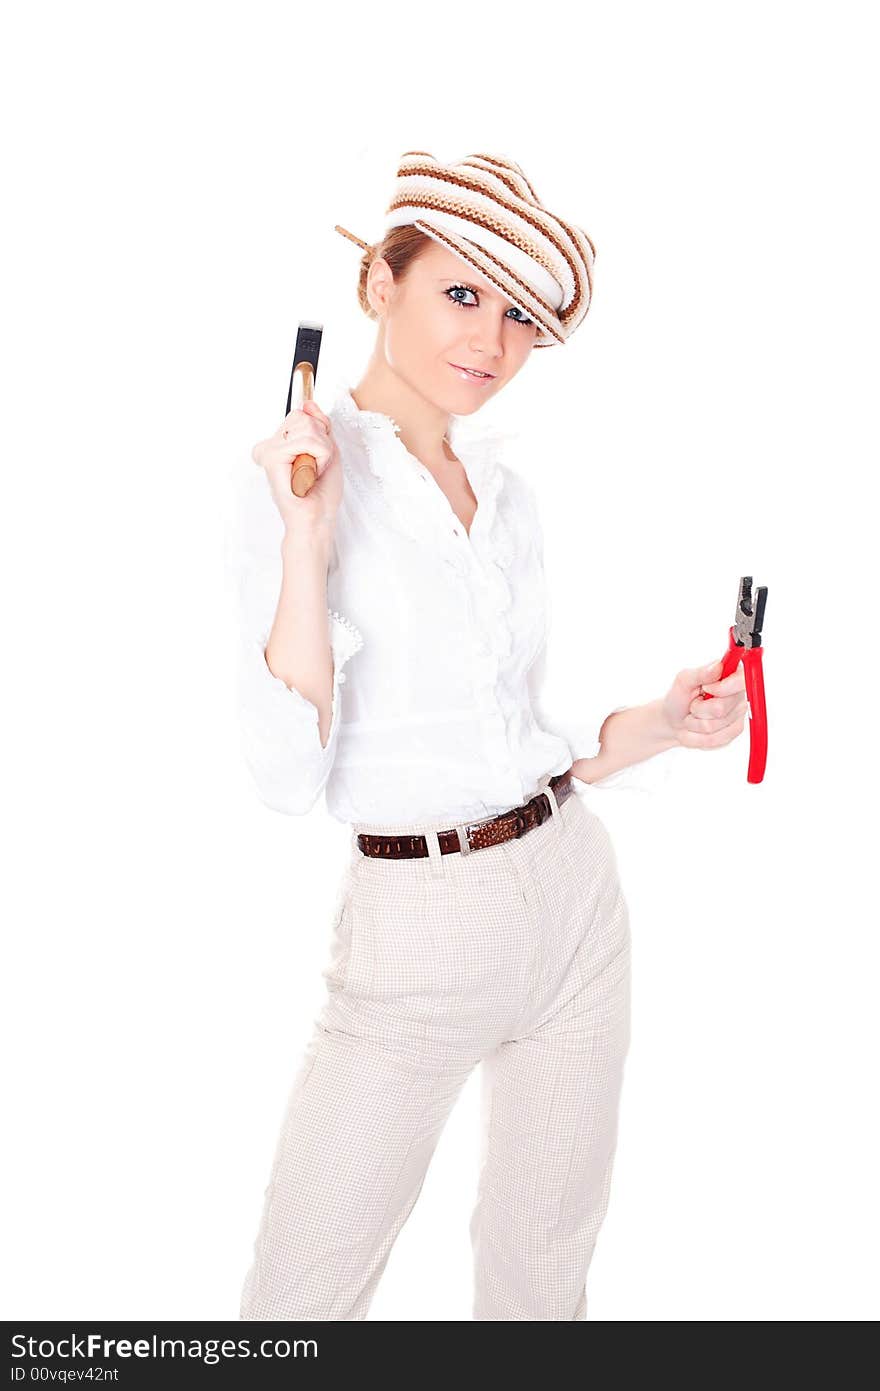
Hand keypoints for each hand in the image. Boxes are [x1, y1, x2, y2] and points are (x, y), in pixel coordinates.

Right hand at [251, 399, 341, 534]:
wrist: (318, 518)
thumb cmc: (322, 492)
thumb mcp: (328, 449)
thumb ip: (319, 424)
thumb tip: (308, 403)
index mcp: (281, 443)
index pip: (302, 415)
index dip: (321, 434)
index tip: (319, 458)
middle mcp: (270, 445)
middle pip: (304, 418)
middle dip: (322, 442)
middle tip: (316, 467)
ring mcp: (269, 450)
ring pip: (307, 427)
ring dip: (322, 452)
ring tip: (313, 473)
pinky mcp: (272, 457)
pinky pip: (307, 441)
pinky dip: (320, 458)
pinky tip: (310, 476)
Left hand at [659, 658, 747, 749]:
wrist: (673, 721)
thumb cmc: (679, 697)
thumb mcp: (684, 680)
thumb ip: (701, 672)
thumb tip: (718, 666)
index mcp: (731, 675)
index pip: (741, 681)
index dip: (723, 688)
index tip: (706, 688)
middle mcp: (739, 695)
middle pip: (721, 708)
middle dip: (699, 709)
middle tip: (693, 704)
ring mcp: (738, 716)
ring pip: (714, 726)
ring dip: (695, 723)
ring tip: (692, 716)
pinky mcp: (733, 733)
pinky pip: (714, 740)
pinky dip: (697, 736)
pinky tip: (695, 729)